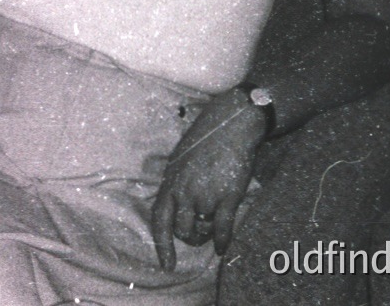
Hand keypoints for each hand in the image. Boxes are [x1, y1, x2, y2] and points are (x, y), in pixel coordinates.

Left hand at [151, 87, 266, 269]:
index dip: (162, 244)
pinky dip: (222, 241)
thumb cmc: (205, 140)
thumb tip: (175, 205)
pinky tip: (223, 247)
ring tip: (211, 230)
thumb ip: (176, 183)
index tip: (166, 264)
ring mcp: (206, 194)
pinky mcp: (228, 195)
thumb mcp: (180, 160)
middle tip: (199, 234)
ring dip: (206, 236)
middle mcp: (184, 190)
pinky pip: (222, 228)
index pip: (159, 219)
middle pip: (181, 230)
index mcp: (171, 182)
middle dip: (190, 237)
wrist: (230, 125)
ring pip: (202, 230)